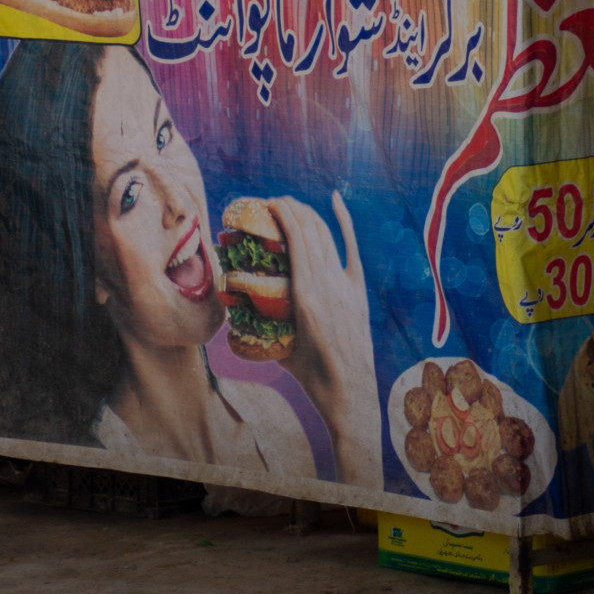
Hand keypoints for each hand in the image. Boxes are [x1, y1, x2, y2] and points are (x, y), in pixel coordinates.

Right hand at [269, 191, 380, 489]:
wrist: (350, 392)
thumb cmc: (310, 376)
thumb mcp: (279, 346)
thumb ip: (260, 324)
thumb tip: (235, 308)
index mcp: (306, 294)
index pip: (295, 240)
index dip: (283, 215)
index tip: (267, 203)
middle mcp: (327, 283)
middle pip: (310, 231)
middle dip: (292, 209)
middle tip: (274, 202)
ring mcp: (345, 285)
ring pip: (327, 236)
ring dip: (309, 215)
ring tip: (293, 205)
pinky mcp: (358, 290)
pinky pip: (351, 249)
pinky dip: (344, 222)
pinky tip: (336, 200)